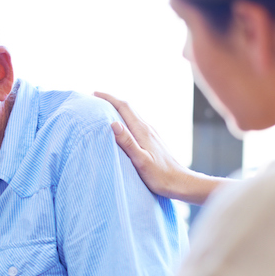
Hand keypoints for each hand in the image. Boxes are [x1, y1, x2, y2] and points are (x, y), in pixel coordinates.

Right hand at [95, 92, 228, 204]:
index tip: (94, 94)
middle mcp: (147, 128)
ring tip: (104, 110)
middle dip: (111, 100)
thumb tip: (113, 123)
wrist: (180, 182)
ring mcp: (151, 134)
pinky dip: (125, 119)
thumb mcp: (140, 160)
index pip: (124, 107)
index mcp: (142, 131)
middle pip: (128, 108)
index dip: (109, 98)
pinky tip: (121, 126)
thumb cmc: (160, 175)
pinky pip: (136, 123)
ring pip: (132, 115)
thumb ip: (127, 142)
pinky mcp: (152, 140)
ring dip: (118, 109)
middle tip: (95, 98)